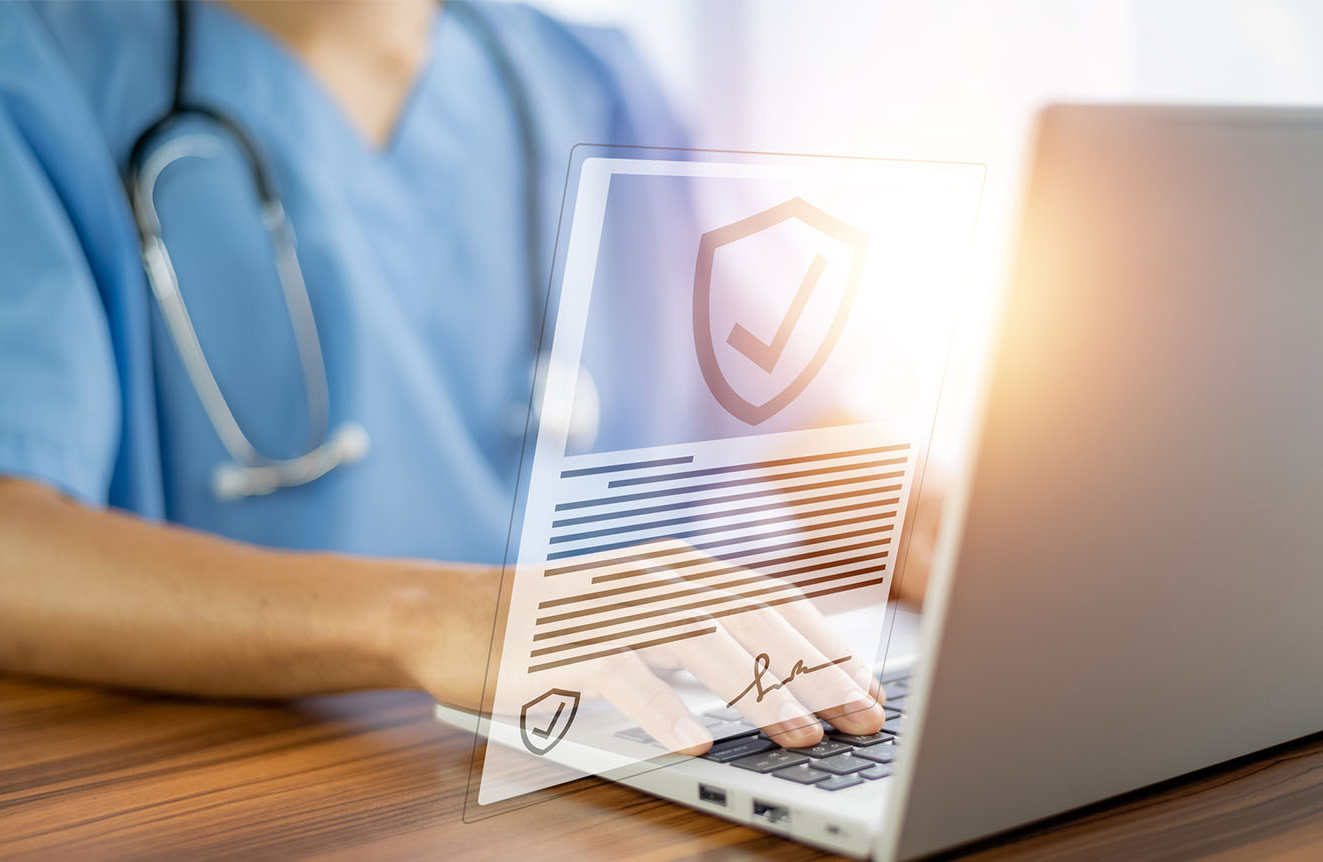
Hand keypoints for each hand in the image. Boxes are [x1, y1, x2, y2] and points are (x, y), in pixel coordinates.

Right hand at [398, 545, 885, 755]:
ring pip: (701, 644)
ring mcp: (607, 607)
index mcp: (679, 568)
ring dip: (759, 694)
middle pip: (754, 620)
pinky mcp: (561, 645)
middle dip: (817, 672)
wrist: (453, 612)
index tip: (870, 689)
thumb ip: (702, 633)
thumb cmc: (557, 625)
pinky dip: (664, 711)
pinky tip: (696, 745)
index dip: (829, 645)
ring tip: (800, 737)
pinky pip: (623, 678)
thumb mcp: (640, 614)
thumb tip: (783, 679)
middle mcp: (653, 577)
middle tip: (860, 718)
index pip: (774, 600)